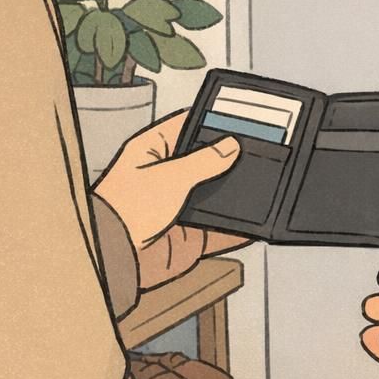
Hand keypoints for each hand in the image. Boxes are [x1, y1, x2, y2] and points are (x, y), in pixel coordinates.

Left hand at [92, 110, 250, 288]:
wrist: (115, 257)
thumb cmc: (126, 209)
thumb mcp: (170, 176)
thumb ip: (204, 161)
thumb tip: (231, 146)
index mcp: (154, 151)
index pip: (186, 126)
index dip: (210, 122)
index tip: (239, 121)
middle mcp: (167, 177)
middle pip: (206, 164)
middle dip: (230, 163)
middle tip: (261, 154)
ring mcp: (180, 208)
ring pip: (216, 198)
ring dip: (235, 197)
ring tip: (264, 187)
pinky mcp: (190, 236)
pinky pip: (222, 232)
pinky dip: (238, 230)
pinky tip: (255, 225)